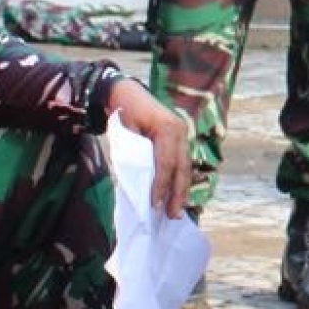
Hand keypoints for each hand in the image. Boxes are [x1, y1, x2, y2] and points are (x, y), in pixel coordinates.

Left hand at [108, 80, 192, 217]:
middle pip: (182, 168)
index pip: (166, 162)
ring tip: (176, 212)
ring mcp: (183, 134)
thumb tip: (140, 185)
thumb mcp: (126, 133)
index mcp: (168, 127)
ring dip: (181, 191)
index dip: (161, 185)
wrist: (127, 93)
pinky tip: (177, 197)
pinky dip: (179, 181)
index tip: (155, 205)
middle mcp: (180, 131)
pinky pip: (182, 164)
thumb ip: (135, 156)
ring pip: (185, 168)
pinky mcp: (181, 140)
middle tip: (172, 216)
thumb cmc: (123, 113)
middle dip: (177, 194)